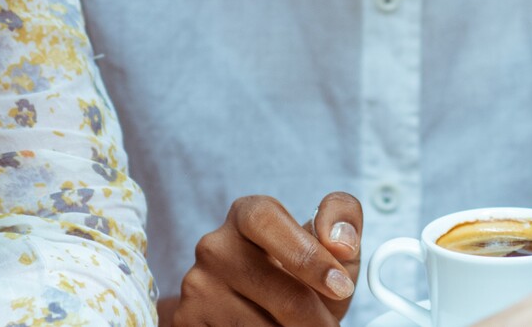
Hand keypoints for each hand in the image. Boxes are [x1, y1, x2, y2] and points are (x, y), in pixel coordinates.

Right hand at [175, 191, 361, 326]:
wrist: (256, 310)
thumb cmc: (301, 273)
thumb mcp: (331, 243)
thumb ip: (343, 218)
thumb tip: (340, 242)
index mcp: (247, 215)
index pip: (269, 223)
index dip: (308, 256)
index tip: (340, 287)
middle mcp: (215, 246)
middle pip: (280, 292)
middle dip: (315, 319)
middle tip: (328, 326)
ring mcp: (198, 285)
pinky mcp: (188, 319)